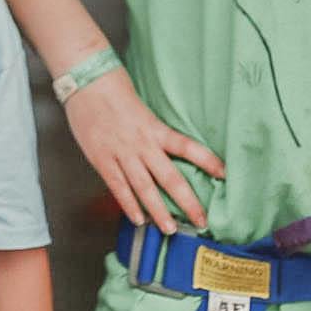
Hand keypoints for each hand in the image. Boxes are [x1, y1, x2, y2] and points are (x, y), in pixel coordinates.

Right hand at [60, 72, 223, 235]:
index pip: (187, 146)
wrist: (86, 81)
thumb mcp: (141, 108)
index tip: (225, 174)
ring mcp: (121, 153)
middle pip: (170, 177)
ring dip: (158, 212)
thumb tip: (166, 150)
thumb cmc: (114, 90)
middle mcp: (142, 143)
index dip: (207, 160)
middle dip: (187, 202)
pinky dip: (129, 205)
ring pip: (144, 188)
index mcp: (155, 128)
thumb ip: (152, 131)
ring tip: (170, 230)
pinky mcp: (102, 159)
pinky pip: (118, 187)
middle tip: (202, 221)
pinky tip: (138, 220)